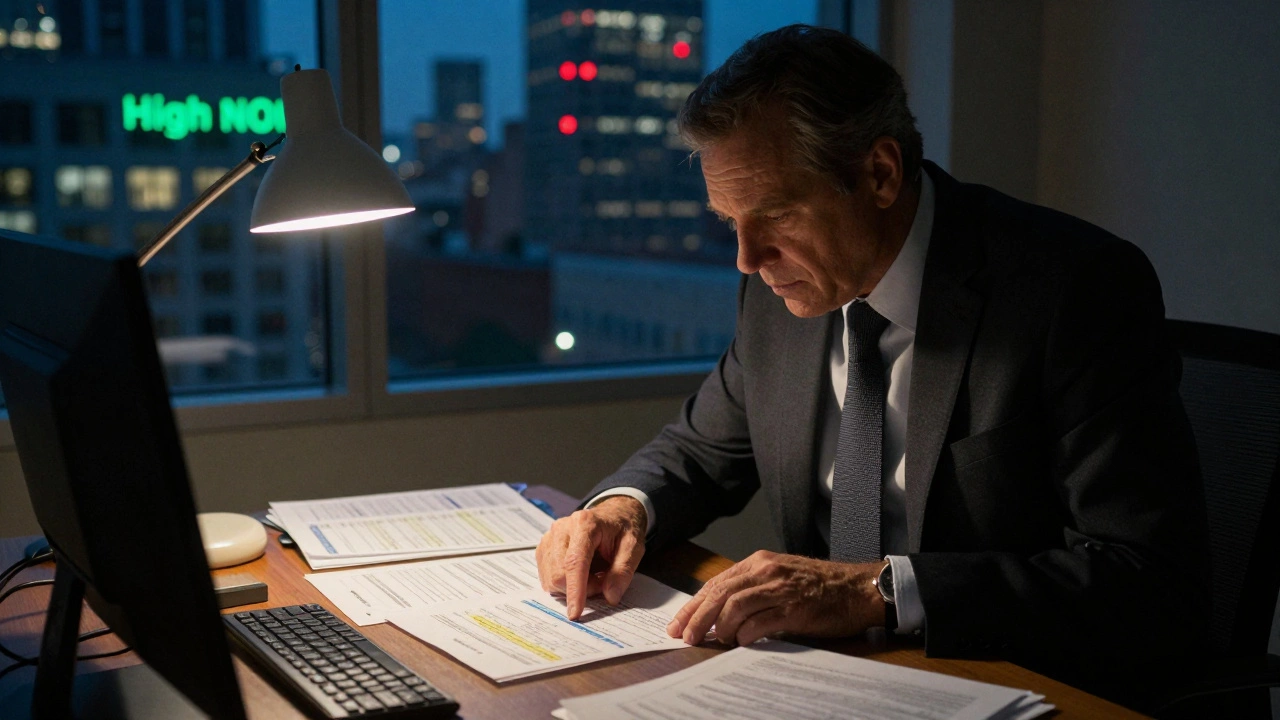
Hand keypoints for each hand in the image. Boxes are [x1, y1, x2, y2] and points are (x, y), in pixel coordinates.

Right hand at [535, 496, 646, 619]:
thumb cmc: (622, 530)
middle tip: (601, 582)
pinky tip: (579, 573)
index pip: (574, 562)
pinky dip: (564, 582)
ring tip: (591, 574)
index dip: (575, 590)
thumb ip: (623, 572)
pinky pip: (547, 577)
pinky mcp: (544, 547)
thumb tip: (610, 596)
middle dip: (580, 588)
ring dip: (572, 586)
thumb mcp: (633, 548)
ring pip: (551, 578)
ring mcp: (550, 537)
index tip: (576, 613)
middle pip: (559, 574)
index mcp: (585, 524)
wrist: (613, 515)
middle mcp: (562, 528)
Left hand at [667, 551, 885, 646]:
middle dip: (697, 617)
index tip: (679, 622)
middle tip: (685, 636)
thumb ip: (752, 588)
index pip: (717, 583)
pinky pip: (760, 622)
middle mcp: (766, 571)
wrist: (857, 588)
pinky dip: (745, 633)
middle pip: (720, 593)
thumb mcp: (780, 576)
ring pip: (735, 606)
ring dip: (719, 627)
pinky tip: (739, 642)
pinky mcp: (794, 609)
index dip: (694, 604)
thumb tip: (719, 612)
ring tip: (715, 640)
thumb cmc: (820, 585)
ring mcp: (780, 589)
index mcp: (759, 561)